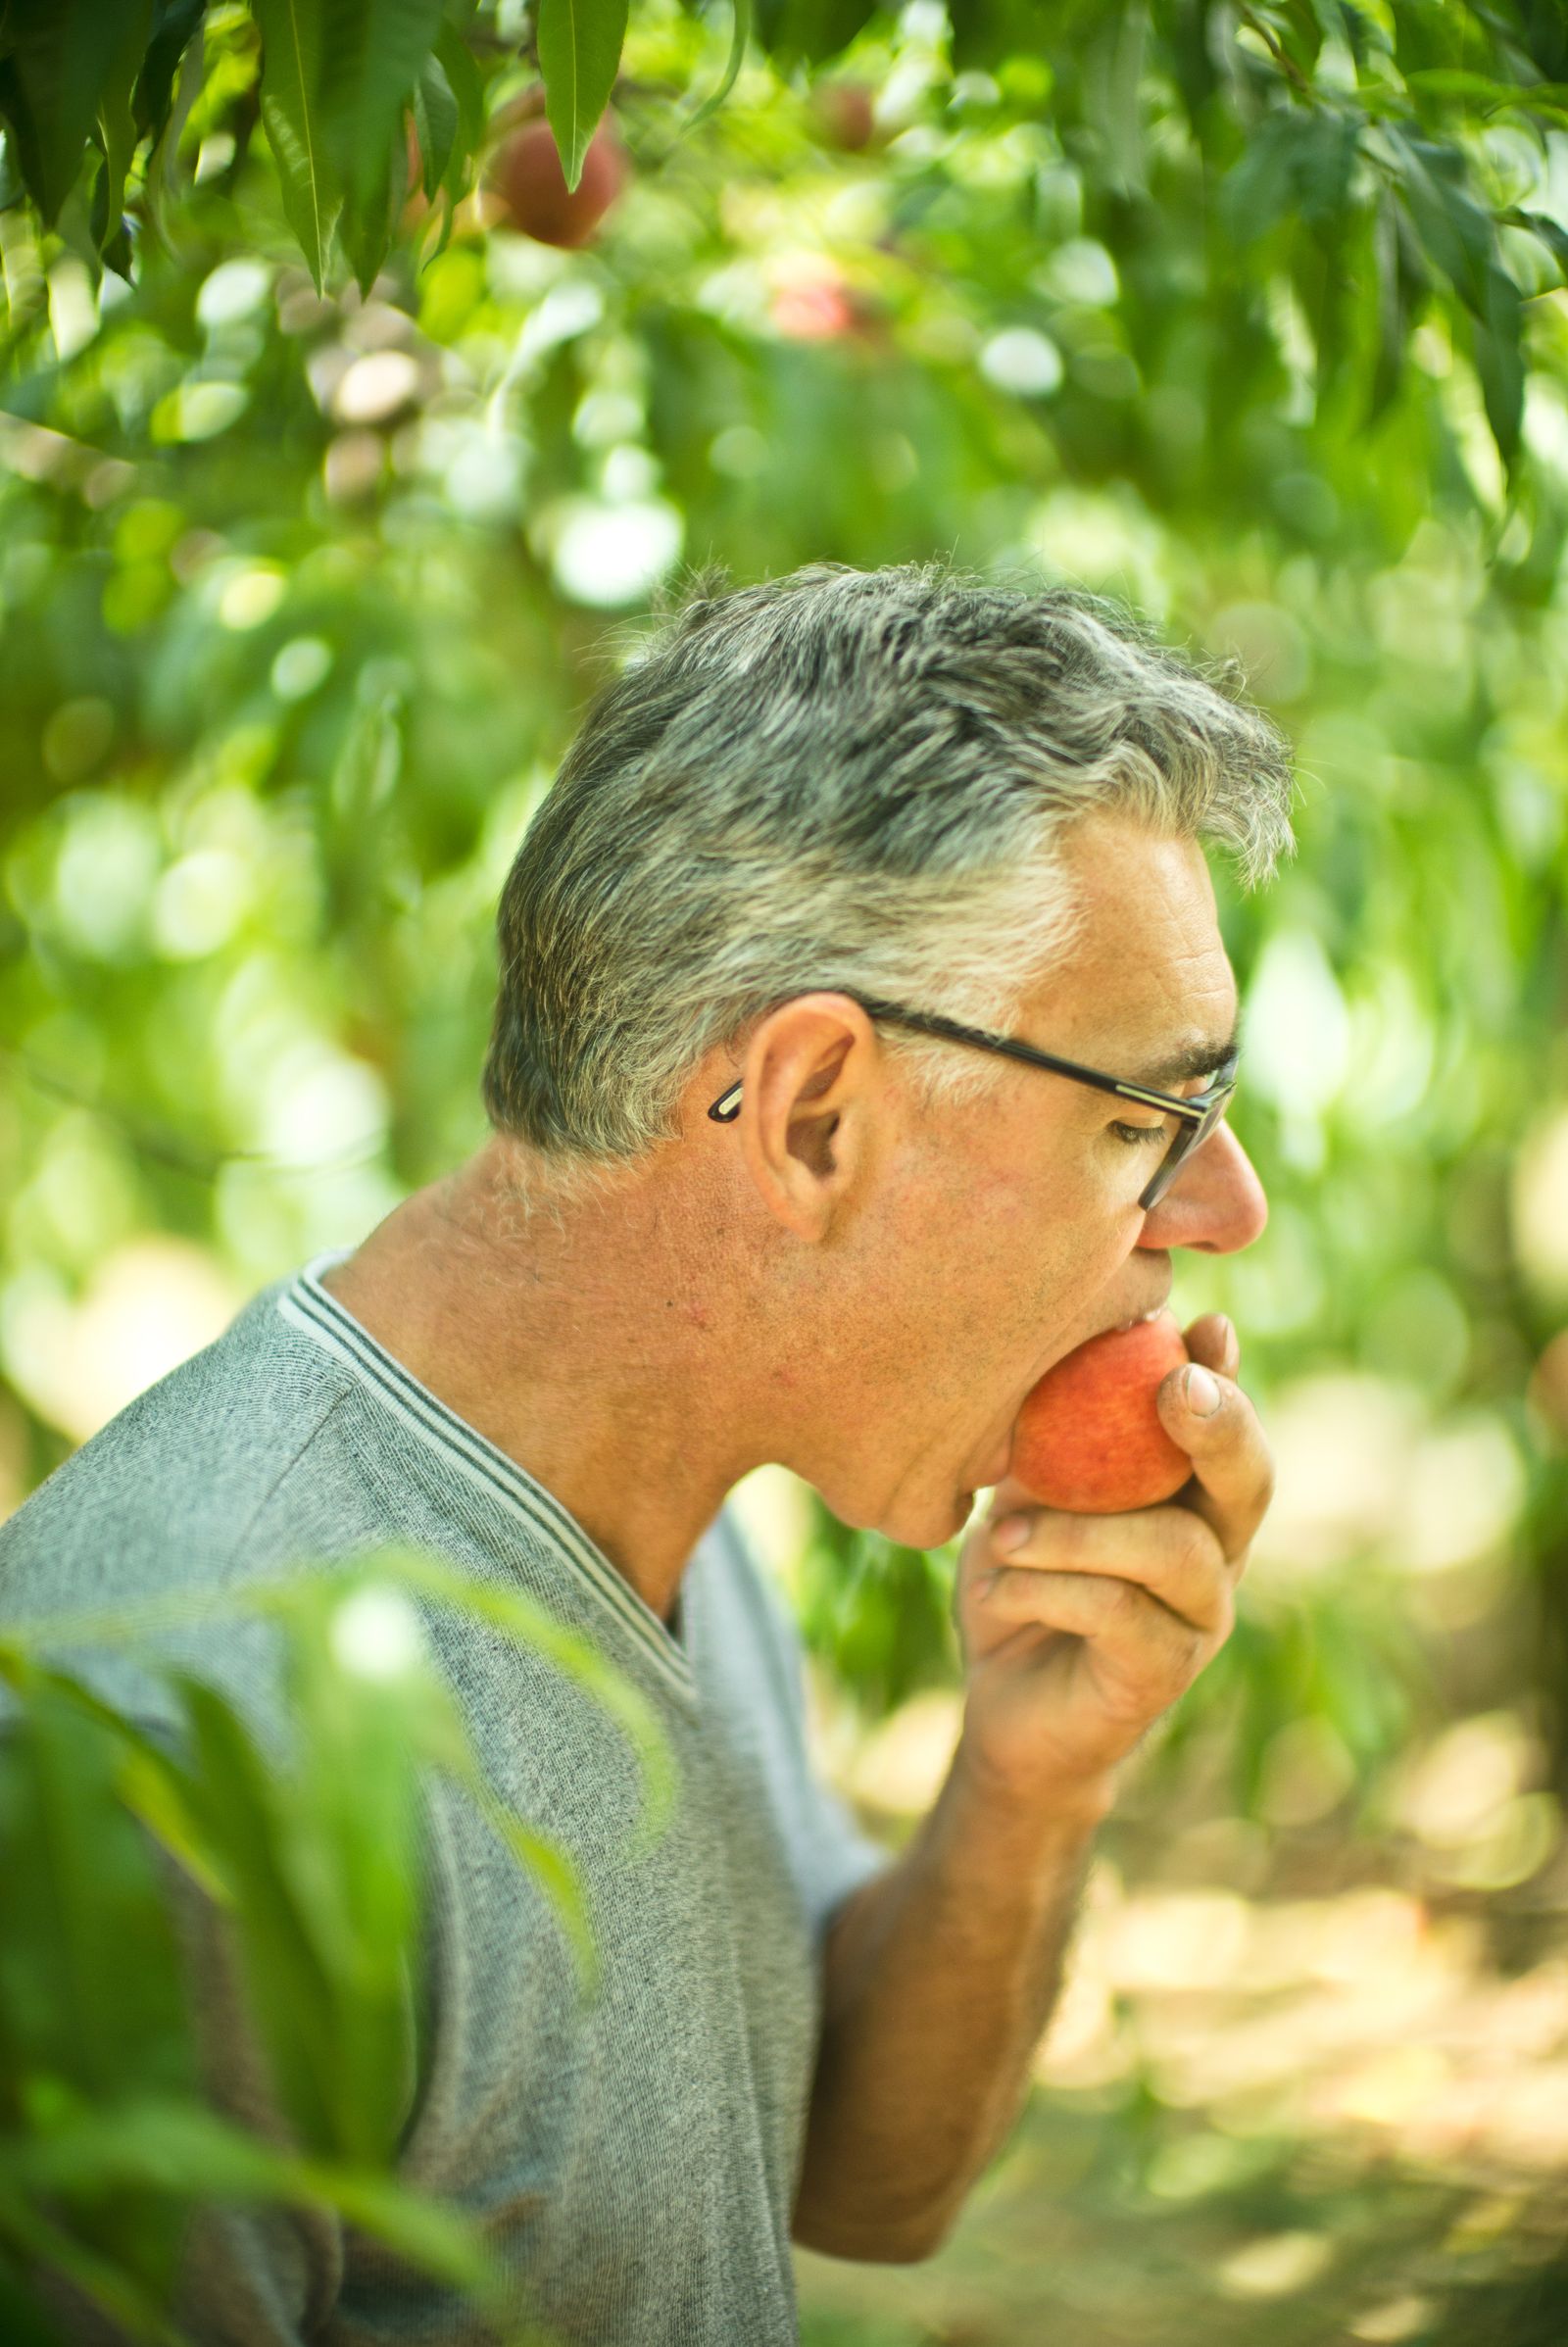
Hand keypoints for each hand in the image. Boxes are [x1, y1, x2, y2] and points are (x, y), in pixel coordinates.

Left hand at [951, 1314, 1271, 1821]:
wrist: (1002, 1703)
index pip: (1230, 1427)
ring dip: (1079, 1532)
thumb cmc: (1024, 1578)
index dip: (1227, 1375)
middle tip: (1176, 1387)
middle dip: (1220, 1426)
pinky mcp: (1160, 1672)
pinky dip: (1051, 1588)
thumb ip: (1057, 1431)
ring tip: (1003, 1535)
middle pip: (1250, 1482)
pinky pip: (1121, 1612)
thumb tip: (1056, 1332)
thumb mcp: (1031, 1492)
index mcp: (1190, 1497)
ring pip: (1172, 1548)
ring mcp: (1199, 1618)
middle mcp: (1216, 1553)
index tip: (1206, 1326)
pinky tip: (997, 1583)